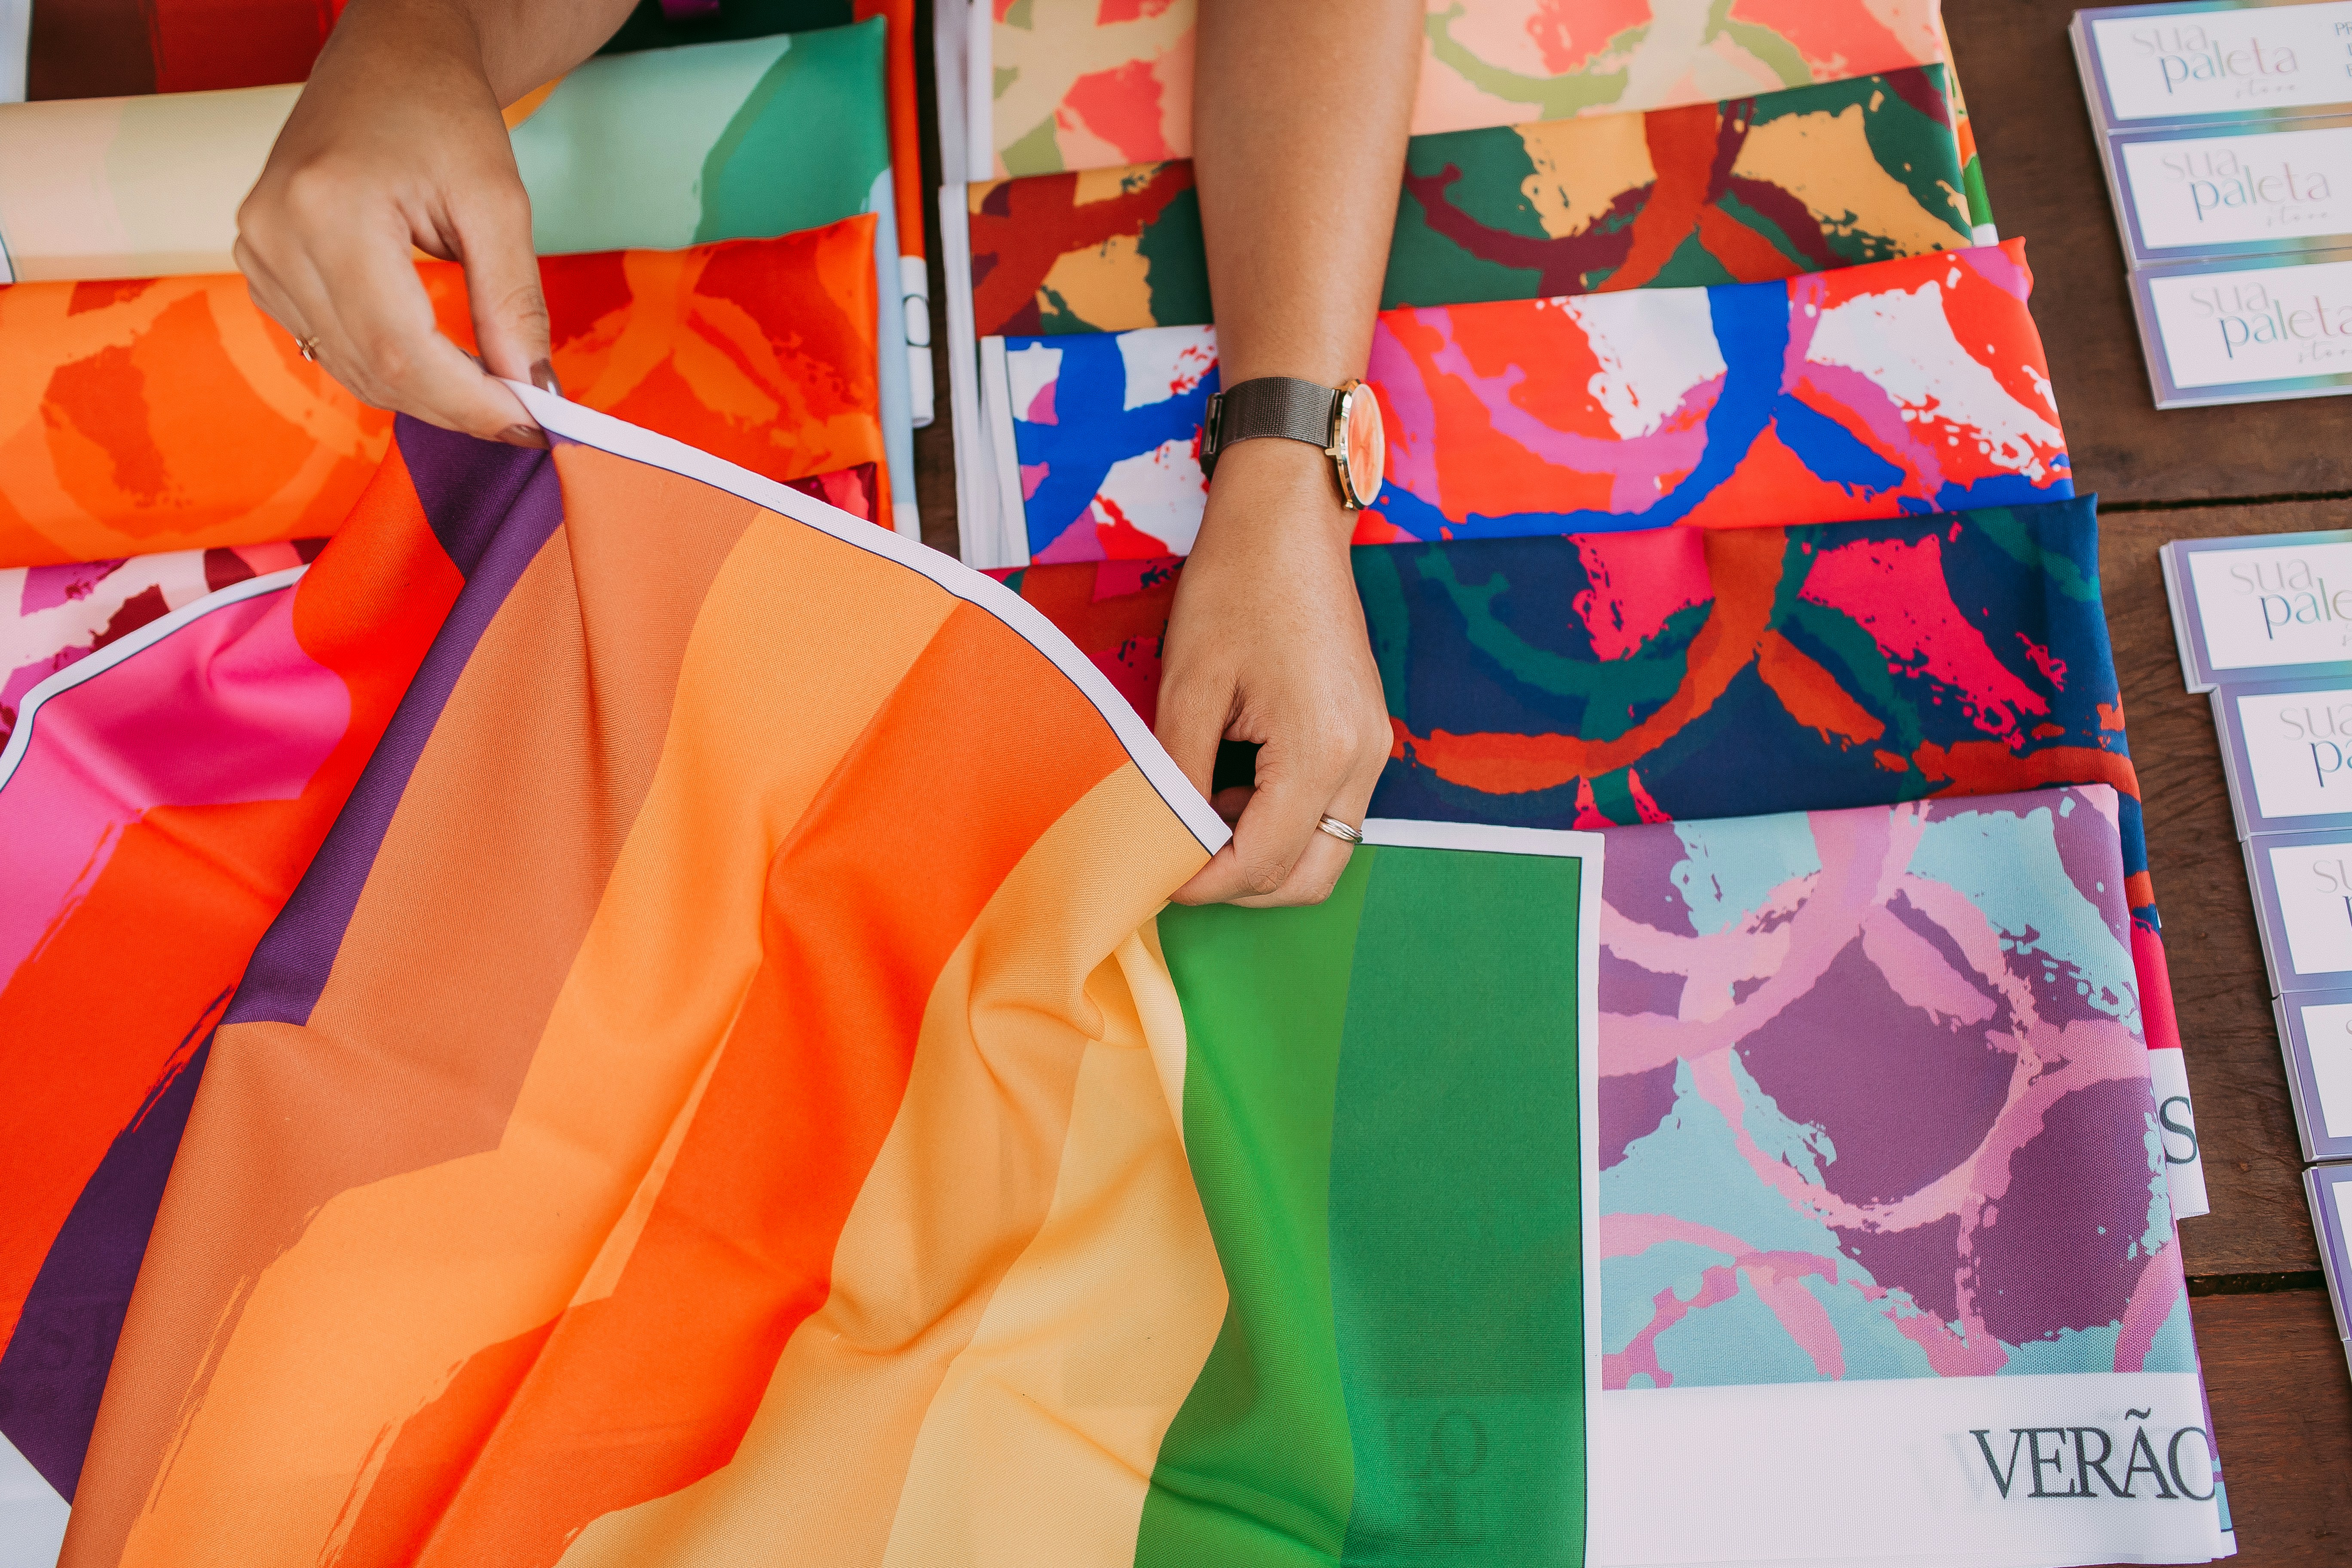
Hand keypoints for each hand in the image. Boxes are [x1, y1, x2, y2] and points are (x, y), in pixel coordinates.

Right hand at [234, 0, 573, 444]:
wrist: (389, 60)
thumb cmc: (441, 110)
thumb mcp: (498, 201)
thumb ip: (514, 303)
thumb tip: (535, 390)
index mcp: (326, 206)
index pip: (401, 350)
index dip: (470, 403)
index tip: (532, 426)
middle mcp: (275, 234)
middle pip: (374, 368)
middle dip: (457, 405)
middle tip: (525, 414)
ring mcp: (259, 251)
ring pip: (351, 369)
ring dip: (427, 393)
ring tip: (491, 387)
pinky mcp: (263, 264)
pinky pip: (331, 346)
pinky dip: (392, 367)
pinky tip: (438, 358)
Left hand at [1155, 438, 1390, 906]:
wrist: (1290, 518)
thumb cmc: (1237, 584)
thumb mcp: (1189, 684)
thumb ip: (1179, 774)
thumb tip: (1164, 839)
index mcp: (1321, 750)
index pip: (1264, 862)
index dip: (1204, 883)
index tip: (1154, 873)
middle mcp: (1362, 759)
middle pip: (1309, 877)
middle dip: (1241, 885)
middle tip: (1180, 859)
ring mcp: (1372, 747)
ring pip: (1325, 849)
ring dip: (1263, 853)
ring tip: (1203, 812)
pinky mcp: (1365, 734)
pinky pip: (1330, 809)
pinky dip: (1281, 819)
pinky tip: (1234, 783)